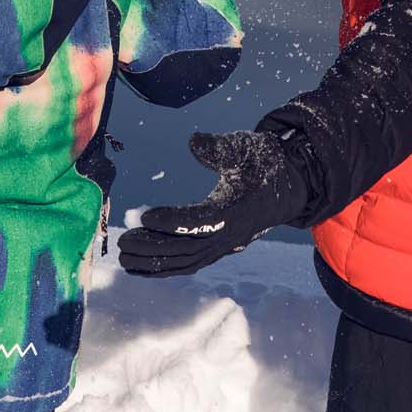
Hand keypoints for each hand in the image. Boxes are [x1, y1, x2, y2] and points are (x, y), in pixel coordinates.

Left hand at [116, 128, 313, 278]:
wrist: (288, 186)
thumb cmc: (263, 164)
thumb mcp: (244, 147)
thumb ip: (219, 148)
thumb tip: (195, 142)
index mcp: (236, 209)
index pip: (200, 221)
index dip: (172, 221)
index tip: (144, 216)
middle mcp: (230, 235)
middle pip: (188, 248)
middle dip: (154, 247)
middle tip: (123, 241)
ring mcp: (224, 245)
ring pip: (186, 261)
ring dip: (154, 262)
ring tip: (124, 258)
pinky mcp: (218, 248)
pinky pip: (189, 264)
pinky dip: (165, 268)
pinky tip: (140, 268)